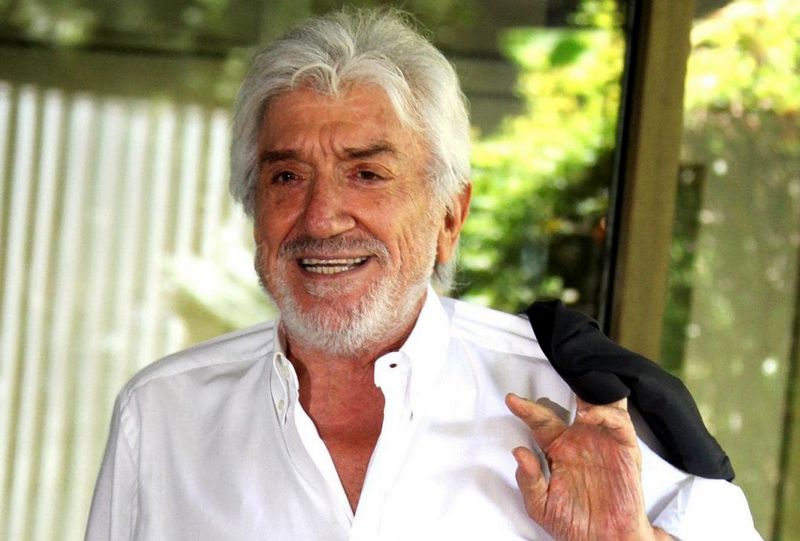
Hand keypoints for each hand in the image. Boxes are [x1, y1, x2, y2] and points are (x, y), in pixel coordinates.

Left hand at [506, 394, 670, 540]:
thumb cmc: (573, 524)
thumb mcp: (540, 505)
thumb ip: (528, 480)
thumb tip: (519, 451)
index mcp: (559, 448)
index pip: (541, 420)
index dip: (527, 409)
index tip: (511, 400)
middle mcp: (581, 439)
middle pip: (573, 402)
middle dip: (566, 383)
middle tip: (556, 368)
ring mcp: (603, 441)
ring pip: (600, 404)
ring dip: (588, 393)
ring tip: (575, 393)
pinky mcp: (625, 449)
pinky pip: (619, 423)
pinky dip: (606, 414)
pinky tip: (590, 416)